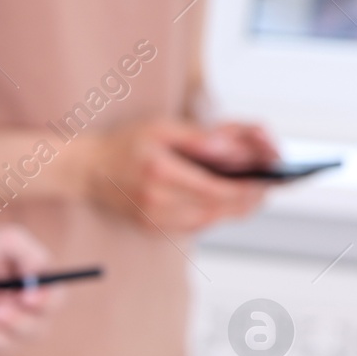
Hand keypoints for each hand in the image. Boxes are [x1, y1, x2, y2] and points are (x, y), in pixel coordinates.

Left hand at [0, 227, 54, 355]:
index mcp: (41, 290)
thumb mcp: (6, 241)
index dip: (44, 302)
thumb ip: (28, 254)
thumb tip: (39, 276)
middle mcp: (29, 317)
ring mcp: (6, 336)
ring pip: (8, 345)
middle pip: (35, 330)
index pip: (55, 301)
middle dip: (16, 322)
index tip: (25, 297)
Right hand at [85, 118, 277, 233]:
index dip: (249, 187)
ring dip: (234, 209)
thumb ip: (201, 137)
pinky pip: (194, 226)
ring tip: (251, 192)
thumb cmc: (125, 144)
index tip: (269, 178)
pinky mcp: (153, 229)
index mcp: (161, 174)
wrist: (87, 170)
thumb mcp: (162, 126)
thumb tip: (235, 150)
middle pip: (219, 210)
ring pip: (210, 221)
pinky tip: (222, 200)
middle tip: (267, 185)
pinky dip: (213, 214)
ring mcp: (154, 220)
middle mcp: (157, 203)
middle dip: (249, 199)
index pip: (219, 189)